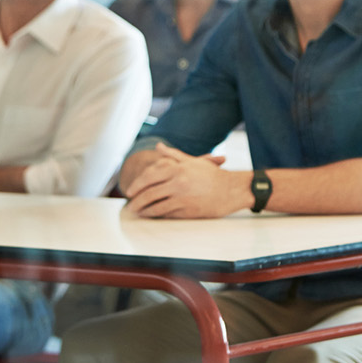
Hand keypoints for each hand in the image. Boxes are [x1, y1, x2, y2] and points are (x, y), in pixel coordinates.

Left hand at [124, 142, 244, 218]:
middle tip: (130, 204)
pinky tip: (151, 216)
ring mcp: (182, 198)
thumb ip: (173, 155)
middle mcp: (178, 183)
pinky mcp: (187, 211)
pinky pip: (166, 214)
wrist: (231, 190)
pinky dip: (156, 215)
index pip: (149, 176)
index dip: (137, 184)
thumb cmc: (212, 175)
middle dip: (137, 200)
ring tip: (137, 212)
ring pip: (155, 206)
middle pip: (149, 193)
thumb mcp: (192, 161)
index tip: (130, 191)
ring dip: (144, 210)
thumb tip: (158, 147)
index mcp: (177, 169)